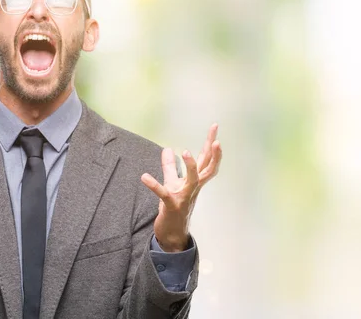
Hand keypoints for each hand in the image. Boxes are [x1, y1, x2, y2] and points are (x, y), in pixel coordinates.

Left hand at [141, 124, 221, 251]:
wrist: (172, 233)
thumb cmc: (174, 207)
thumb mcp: (171, 183)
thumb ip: (169, 167)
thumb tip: (167, 149)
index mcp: (194, 181)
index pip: (206, 160)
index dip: (211, 145)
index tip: (214, 127)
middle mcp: (193, 188)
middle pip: (207, 169)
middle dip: (213, 154)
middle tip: (216, 140)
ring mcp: (184, 197)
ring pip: (192, 181)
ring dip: (190, 166)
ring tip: (185, 151)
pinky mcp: (172, 206)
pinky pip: (164, 194)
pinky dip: (154, 185)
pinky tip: (144, 177)